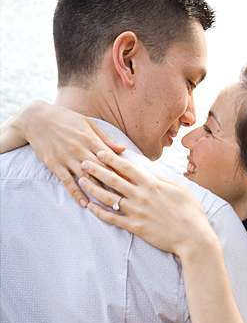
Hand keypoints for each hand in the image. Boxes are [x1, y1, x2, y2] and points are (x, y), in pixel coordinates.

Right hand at [8, 99, 124, 207]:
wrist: (35, 118)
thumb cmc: (65, 118)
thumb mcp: (88, 124)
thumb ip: (105, 139)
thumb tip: (122, 150)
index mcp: (91, 139)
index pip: (111, 159)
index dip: (124, 171)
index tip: (135, 182)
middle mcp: (80, 150)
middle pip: (102, 171)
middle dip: (116, 184)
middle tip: (128, 197)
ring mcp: (67, 158)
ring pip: (86, 178)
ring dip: (99, 192)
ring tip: (111, 205)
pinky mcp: (55, 164)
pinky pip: (67, 181)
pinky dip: (76, 193)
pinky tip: (84, 203)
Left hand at [78, 150, 213, 257]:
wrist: (193, 238)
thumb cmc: (191, 213)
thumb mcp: (181, 190)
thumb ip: (163, 181)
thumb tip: (151, 175)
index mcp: (152, 185)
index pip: (128, 168)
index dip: (112, 158)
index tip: (100, 151)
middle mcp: (141, 196)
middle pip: (113, 180)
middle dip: (96, 169)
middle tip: (83, 162)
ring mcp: (136, 212)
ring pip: (108, 198)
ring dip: (93, 188)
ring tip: (81, 181)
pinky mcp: (135, 227)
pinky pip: (112, 218)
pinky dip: (99, 212)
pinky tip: (90, 206)